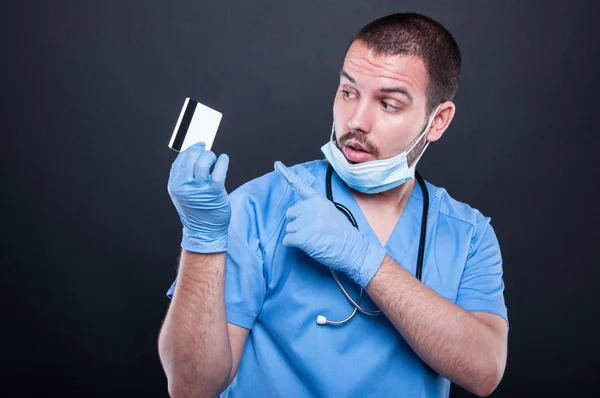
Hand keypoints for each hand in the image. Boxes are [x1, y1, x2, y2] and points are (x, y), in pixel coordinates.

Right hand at [167, 142, 230, 252]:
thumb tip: (190, 153)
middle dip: (201, 151)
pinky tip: (224, 159)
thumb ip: (183, 175)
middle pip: (192, 157)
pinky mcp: (214, 193)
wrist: (204, 231)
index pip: (181, 159)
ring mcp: (200, 189)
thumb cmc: (195, 210)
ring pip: (204, 162)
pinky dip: (223, 162)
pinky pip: (219, 171)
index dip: (191, 149)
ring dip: (211, 156)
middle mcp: (185, 186)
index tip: (198, 146)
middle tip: (208, 154)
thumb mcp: (181, 193)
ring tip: (215, 160)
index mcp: (175, 184)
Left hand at [274, 161, 385, 287]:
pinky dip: (292, 245)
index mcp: (319, 201)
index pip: (301, 187)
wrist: (353, 250)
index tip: (277, 165)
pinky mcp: (303, 237)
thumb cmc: (342, 235)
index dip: (287, 175)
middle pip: (290, 214)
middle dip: (297, 223)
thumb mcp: (332, 213)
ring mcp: (308, 222)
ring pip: (289, 228)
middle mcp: (312, 208)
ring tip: (315, 239)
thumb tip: (300, 213)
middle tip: (314, 230)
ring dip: (298, 235)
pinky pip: (287, 240)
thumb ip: (316, 209)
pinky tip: (307, 246)